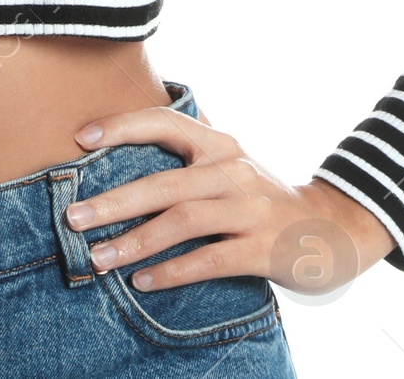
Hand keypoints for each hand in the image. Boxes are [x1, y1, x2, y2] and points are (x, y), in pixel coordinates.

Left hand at [64, 104, 395, 298]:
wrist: (330, 228)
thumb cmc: (260, 198)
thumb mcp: (228, 166)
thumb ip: (187, 158)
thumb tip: (119, 155)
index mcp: (219, 143)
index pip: (165, 122)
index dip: (122, 126)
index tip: (81, 138)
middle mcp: (232, 169)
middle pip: (164, 182)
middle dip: (114, 201)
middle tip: (73, 216)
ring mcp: (249, 208)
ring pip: (182, 222)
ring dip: (135, 241)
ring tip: (99, 257)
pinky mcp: (262, 248)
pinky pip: (209, 260)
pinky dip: (172, 271)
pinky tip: (142, 282)